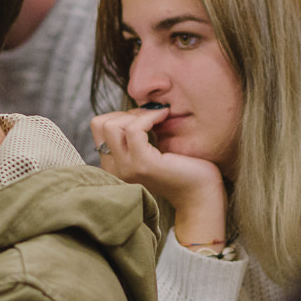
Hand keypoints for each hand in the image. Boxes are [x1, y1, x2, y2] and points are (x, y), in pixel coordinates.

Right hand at [90, 107, 229, 247]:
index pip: (99, 127)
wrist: (200, 192)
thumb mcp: (151, 149)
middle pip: (100, 124)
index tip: (144, 118)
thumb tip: (133, 108)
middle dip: (127, 112)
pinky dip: (149, 117)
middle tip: (152, 116)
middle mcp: (115, 170)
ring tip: (159, 117)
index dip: (121, 115)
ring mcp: (127, 169)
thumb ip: (135, 137)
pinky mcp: (143, 164)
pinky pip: (134, 129)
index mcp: (114, 166)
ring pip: (112, 125)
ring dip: (138, 114)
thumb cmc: (182, 168)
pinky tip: (164, 117)